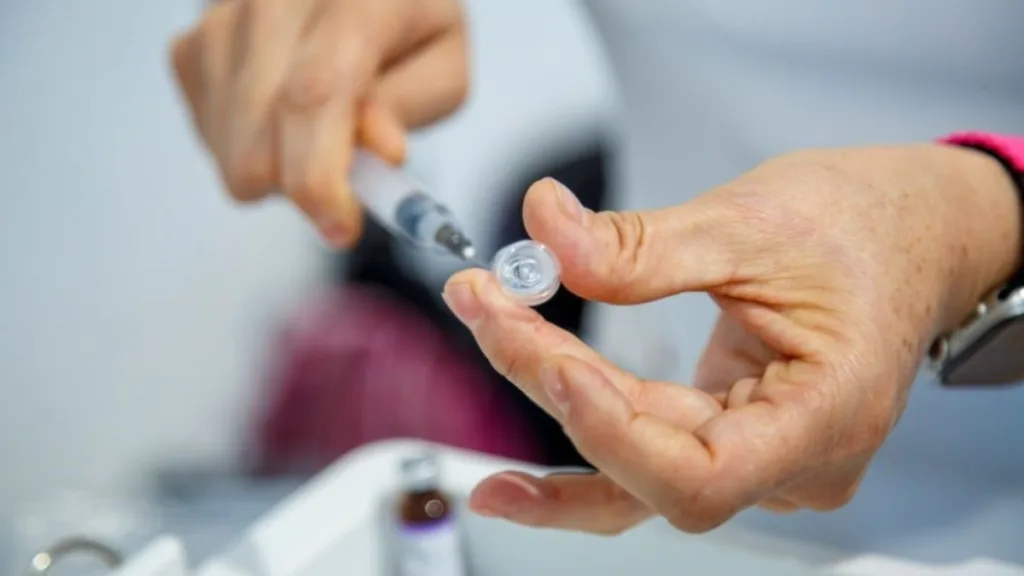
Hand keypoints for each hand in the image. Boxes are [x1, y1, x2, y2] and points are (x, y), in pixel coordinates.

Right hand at [170, 0, 467, 246]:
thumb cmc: (403, 29)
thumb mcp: (440, 64)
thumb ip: (413, 106)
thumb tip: (380, 151)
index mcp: (352, 0)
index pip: (315, 94)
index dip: (320, 176)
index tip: (341, 227)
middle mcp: (273, 1)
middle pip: (258, 136)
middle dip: (302, 186)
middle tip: (345, 186)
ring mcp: (221, 21)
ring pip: (230, 149)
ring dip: (278, 169)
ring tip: (317, 133)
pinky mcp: (191, 46)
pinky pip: (211, 139)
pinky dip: (250, 150)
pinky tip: (281, 120)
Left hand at [441, 145, 1021, 532]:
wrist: (908, 232)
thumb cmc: (862, 228)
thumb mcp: (752, 222)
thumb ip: (643, 247)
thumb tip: (544, 232)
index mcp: (827, 415)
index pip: (704, 476)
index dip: (614, 434)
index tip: (551, 360)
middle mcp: (793, 460)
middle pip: (647, 461)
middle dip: (555, 383)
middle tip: (488, 306)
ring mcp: (759, 455)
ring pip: (634, 465)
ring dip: (554, 402)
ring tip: (488, 340)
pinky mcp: (726, 431)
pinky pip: (644, 451)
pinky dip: (583, 431)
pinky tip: (519, 459)